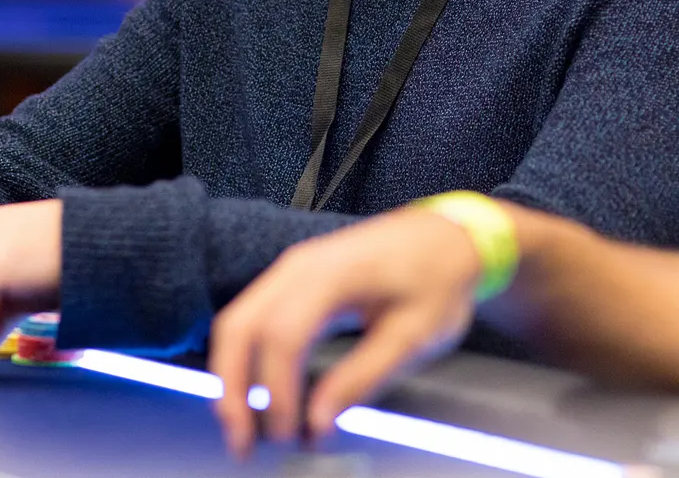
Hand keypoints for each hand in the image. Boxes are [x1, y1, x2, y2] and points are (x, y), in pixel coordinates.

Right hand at [208, 208, 481, 457]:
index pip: (282, 335)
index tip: (288, 433)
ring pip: (236, 322)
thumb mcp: (414, 336)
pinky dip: (245, 358)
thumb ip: (362, 379)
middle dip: (232, 388)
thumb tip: (319, 423)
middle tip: (242, 442)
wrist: (446, 236)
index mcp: (332, 274)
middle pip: (238, 326)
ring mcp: (290, 269)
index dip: (276, 391)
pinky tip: (256, 393)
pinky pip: (251, 317)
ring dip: (232, 377)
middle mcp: (299, 266)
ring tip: (243, 426)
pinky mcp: (292, 279)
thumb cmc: (437, 278)